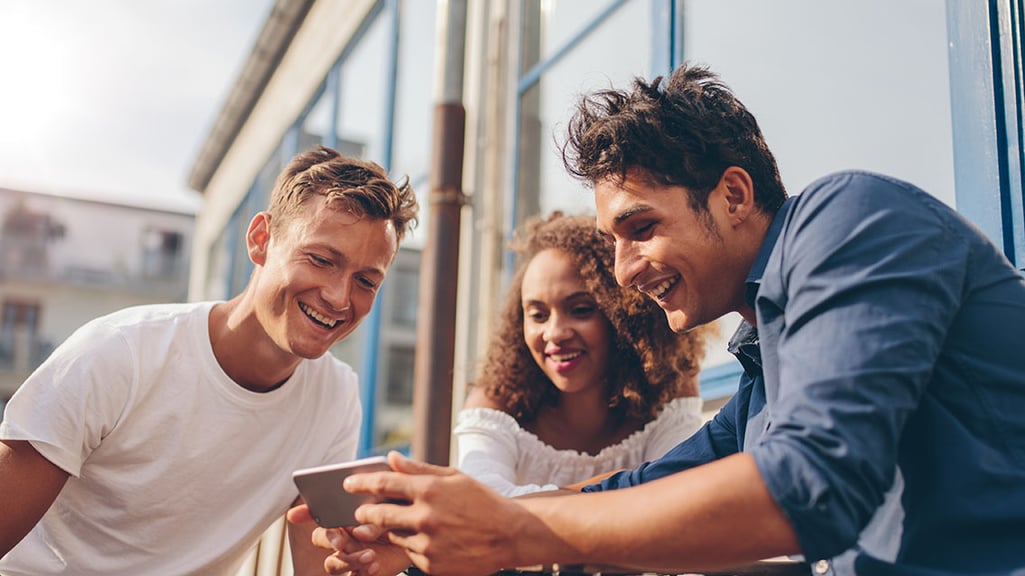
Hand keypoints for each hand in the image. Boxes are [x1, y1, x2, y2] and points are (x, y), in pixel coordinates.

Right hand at [286, 504, 409, 575]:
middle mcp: (343, 534)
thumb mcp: (396, 501)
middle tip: (343, 540)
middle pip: (321, 538)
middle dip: (330, 538)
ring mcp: (350, 554)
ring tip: (370, 555)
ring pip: (332, 562)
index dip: (304, 512)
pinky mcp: (361, 571)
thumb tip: (361, 522)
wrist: (424, 534)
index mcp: (344, 512)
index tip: (294, 515)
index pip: (318, 510)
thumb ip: (381, 503)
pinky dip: (358, 571)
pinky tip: (374, 564)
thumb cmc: (406, 510)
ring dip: (346, 559)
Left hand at [343, 451, 538, 575]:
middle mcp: (425, 517)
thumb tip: (390, 458)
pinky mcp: (431, 565)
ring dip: (393, 530)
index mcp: (430, 490)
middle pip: (377, 515)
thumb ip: (419, 469)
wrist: (510, 535)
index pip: (383, 484)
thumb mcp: (454, 477)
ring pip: (394, 536)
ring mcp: (427, 544)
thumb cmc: (483, 501)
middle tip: (361, 512)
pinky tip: (431, 539)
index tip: (347, 483)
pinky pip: (410, 554)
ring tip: (408, 525)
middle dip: (364, 513)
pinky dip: (413, 546)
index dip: (360, 482)